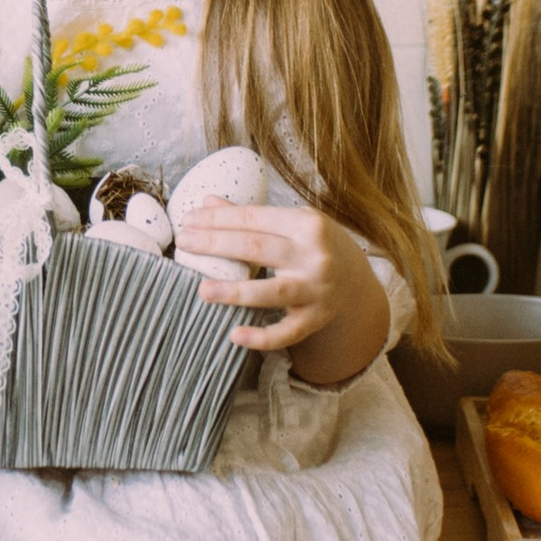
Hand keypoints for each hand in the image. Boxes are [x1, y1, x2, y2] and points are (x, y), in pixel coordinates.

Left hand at [180, 205, 390, 385]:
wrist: (357, 280)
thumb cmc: (315, 245)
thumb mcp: (291, 222)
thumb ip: (251, 216)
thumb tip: (206, 202)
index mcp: (306, 224)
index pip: (253, 219)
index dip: (217, 219)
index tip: (188, 220)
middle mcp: (314, 256)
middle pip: (257, 249)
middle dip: (215, 244)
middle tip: (183, 242)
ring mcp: (316, 290)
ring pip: (271, 292)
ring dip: (235, 291)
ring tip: (202, 289)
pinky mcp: (315, 320)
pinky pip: (287, 333)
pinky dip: (262, 337)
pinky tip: (235, 335)